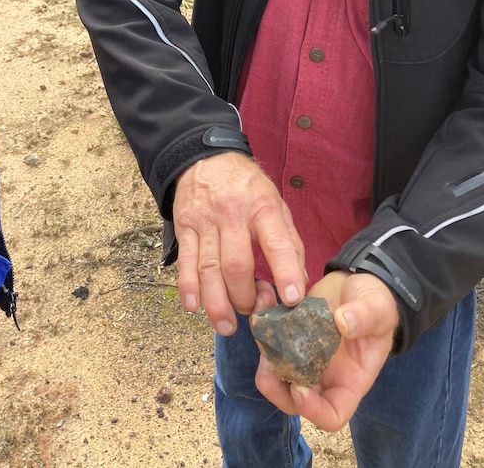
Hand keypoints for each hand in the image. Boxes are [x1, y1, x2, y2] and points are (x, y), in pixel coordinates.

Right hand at [172, 152, 305, 335]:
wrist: (206, 158)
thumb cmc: (247, 187)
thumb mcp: (276, 203)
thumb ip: (289, 242)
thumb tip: (299, 283)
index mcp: (262, 207)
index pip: (277, 243)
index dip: (286, 272)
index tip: (292, 300)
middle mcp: (232, 213)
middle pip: (237, 264)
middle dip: (245, 298)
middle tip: (253, 312)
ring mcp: (205, 220)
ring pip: (209, 269)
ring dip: (218, 304)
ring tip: (227, 326)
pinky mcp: (184, 226)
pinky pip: (186, 262)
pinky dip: (189, 288)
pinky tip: (194, 307)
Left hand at [255, 270, 398, 431]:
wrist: (357, 282)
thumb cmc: (375, 303)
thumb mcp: (378, 308)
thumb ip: (365, 317)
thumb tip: (344, 323)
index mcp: (350, 381)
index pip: (331, 416)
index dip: (312, 411)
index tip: (300, 387)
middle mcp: (324, 375)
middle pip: (293, 400)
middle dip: (276, 384)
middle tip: (268, 357)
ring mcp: (305, 357)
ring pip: (276, 372)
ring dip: (264, 353)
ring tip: (262, 321)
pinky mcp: (291, 336)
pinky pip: (271, 341)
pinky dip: (263, 325)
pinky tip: (265, 299)